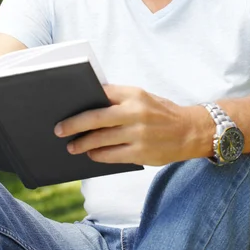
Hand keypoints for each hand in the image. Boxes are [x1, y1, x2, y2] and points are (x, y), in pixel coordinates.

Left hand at [54, 85, 209, 164]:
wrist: (191, 131)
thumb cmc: (161, 113)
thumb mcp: (143, 97)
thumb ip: (120, 99)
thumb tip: (89, 104)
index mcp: (134, 94)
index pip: (101, 93)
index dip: (81, 100)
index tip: (65, 106)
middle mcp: (136, 112)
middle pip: (96, 118)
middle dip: (74, 124)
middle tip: (58, 130)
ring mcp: (138, 133)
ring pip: (101, 139)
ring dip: (83, 144)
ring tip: (72, 146)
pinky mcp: (142, 152)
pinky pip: (112, 155)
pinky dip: (98, 155)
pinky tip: (91, 155)